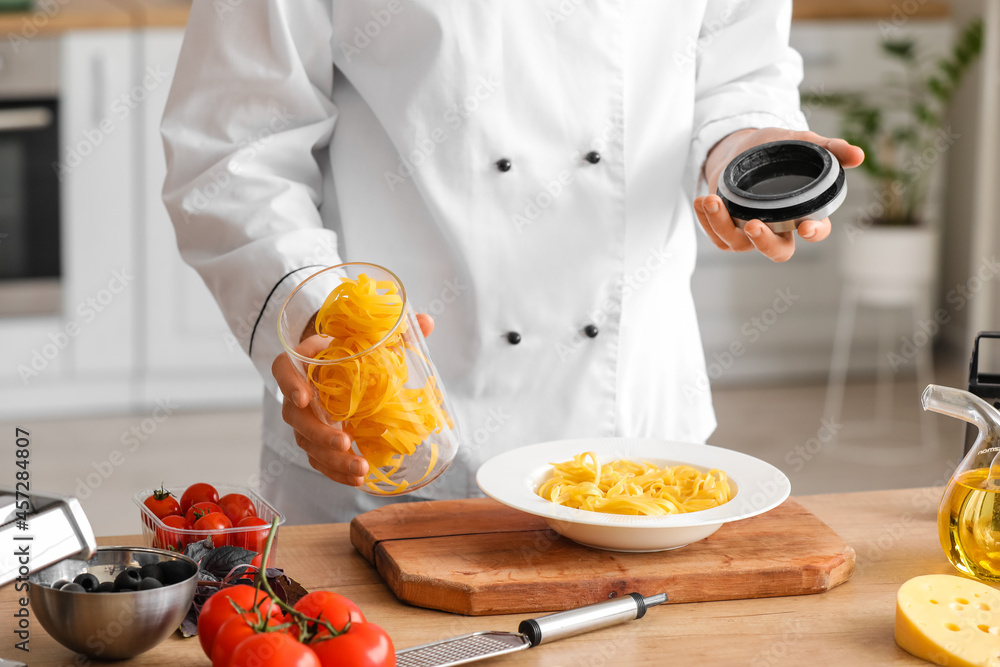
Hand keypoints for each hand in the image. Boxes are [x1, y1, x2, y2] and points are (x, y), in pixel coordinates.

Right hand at [271, 313, 434, 486]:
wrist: (335, 362)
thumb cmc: (348, 346)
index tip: (305, 398)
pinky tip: (358, 480)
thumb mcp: (364, 334)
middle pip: (296, 418)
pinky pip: (319, 460)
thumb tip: (426, 321)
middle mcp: (297, 393)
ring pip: (307, 444)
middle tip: (345, 442)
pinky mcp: (315, 440)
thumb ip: (392, 328)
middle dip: (319, 434)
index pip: (283, 369)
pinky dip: (336, 473)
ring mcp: (304, 420)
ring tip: (360, 470)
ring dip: (331, 461)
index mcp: (303, 361)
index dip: (288, 383)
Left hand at [694, 128, 863, 261]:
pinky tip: (703, 200)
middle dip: (766, 243)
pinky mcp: (727, 230)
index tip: (808, 227)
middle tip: (755, 224)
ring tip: (712, 200)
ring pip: (740, 244)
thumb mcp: (802, 143)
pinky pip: (718, 236)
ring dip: (723, 225)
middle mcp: (778, 228)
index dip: (815, 232)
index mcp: (803, 212)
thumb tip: (858, 155)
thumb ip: (829, 149)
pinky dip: (707, 220)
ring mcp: (751, 232)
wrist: (741, 148)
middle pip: (778, 252)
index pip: (816, 230)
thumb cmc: (776, 149)